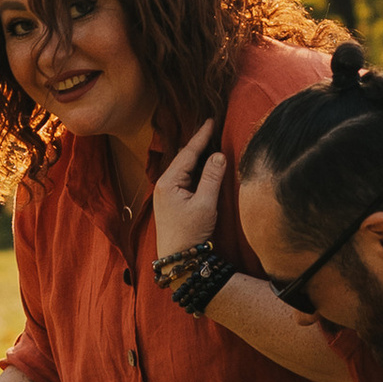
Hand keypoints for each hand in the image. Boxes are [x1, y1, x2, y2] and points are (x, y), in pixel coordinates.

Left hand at [152, 118, 226, 264]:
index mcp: (168, 182)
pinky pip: (185, 177)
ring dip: (198, 155)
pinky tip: (205, 163)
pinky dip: (196, 168)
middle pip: (184, 157)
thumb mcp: (205, 204)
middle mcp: (163, 185)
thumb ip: (212, 177)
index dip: (201, 136)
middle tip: (212, 125)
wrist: (179, 261)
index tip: (211, 120)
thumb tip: (219, 154)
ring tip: (210, 138)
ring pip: (185, 167)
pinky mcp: (172, 201)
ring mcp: (166, 193)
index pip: (188, 153)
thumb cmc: (190, 234)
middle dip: (199, 142)